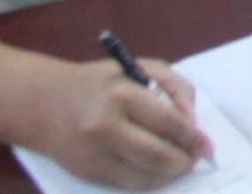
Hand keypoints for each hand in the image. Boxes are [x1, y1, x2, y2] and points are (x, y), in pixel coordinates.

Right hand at [29, 57, 211, 190]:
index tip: (207, 144)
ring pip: (146, 176)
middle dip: (186, 159)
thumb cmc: (101, 83)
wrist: (45, 103)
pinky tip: (159, 170)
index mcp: (122, 95)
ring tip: (181, 163)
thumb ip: (175, 87)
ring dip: (171, 173)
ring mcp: (95, 153)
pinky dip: (151, 180)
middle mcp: (106, 126)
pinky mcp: (89, 172)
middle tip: (197, 157)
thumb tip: (192, 121)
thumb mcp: (141, 68)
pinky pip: (129, 183)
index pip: (170, 123)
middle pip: (159, 155)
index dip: (194, 137)